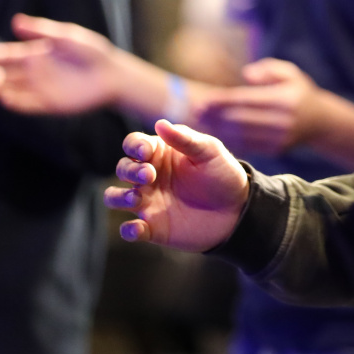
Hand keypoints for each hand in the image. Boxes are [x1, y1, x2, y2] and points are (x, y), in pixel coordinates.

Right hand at [0, 13, 121, 113]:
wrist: (111, 75)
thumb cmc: (91, 52)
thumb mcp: (67, 37)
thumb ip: (42, 31)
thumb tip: (15, 22)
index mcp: (34, 53)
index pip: (4, 55)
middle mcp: (32, 72)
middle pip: (1, 74)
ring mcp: (38, 88)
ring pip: (9, 90)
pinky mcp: (47, 104)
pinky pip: (24, 105)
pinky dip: (11, 102)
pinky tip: (3, 97)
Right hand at [103, 119, 249, 250]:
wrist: (238, 209)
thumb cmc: (222, 174)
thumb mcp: (209, 151)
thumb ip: (184, 139)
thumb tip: (160, 123)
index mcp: (160, 153)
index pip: (133, 144)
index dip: (134, 146)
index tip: (146, 152)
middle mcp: (149, 176)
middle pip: (122, 168)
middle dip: (129, 170)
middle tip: (150, 175)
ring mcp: (148, 201)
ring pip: (115, 197)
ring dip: (119, 197)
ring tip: (137, 198)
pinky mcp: (153, 227)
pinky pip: (129, 230)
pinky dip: (128, 230)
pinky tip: (138, 229)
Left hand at [192, 58, 317, 158]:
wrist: (320, 121)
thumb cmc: (298, 92)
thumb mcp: (289, 72)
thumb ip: (268, 69)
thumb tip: (246, 75)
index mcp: (283, 99)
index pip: (246, 100)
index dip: (222, 101)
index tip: (204, 100)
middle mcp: (282, 120)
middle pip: (240, 119)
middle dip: (215, 116)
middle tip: (195, 112)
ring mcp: (279, 138)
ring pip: (242, 135)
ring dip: (218, 130)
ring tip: (200, 123)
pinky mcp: (276, 150)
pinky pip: (248, 146)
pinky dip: (229, 140)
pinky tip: (215, 134)